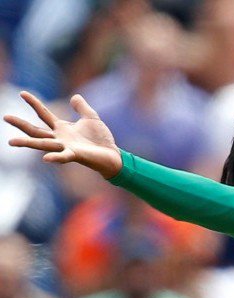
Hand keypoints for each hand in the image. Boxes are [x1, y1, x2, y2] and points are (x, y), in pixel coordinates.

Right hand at [4, 91, 121, 178]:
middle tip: (6, 117)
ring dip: (28, 143)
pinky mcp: (76, 155)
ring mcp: (66, 148)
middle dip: (21, 125)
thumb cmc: (101, 139)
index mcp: (62, 129)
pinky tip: (46, 158)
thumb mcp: (91, 117)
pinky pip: (64, 157)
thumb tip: (75, 96)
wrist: (112, 154)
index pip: (44, 114)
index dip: (34, 103)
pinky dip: (55, 157)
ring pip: (43, 145)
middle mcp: (60, 139)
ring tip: (12, 141)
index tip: (22, 93)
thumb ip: (81, 107)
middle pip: (36, 131)